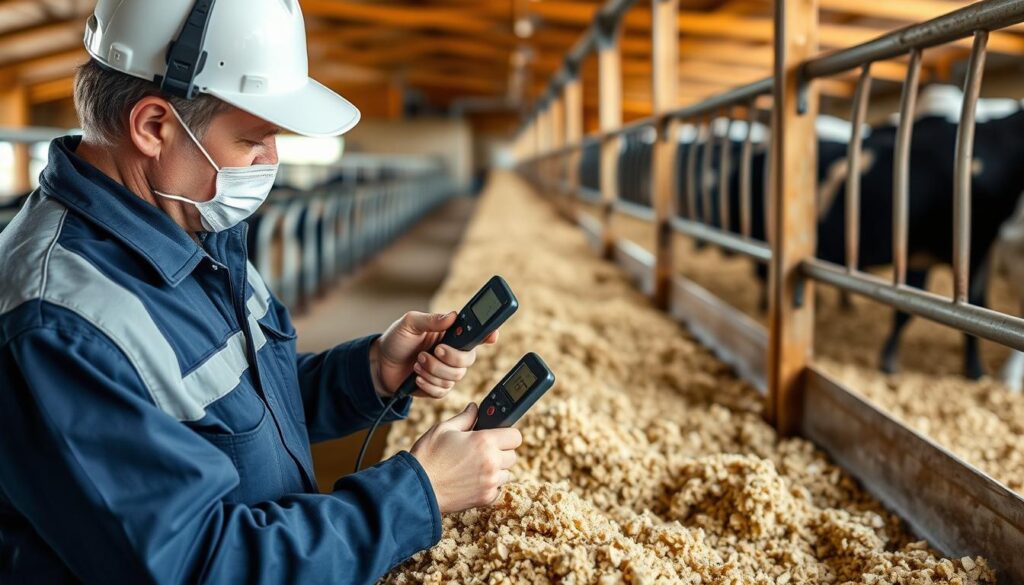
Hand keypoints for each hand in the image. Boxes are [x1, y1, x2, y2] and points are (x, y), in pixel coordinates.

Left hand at [371, 311, 498, 398]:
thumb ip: (431, 320)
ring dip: (433, 370)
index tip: (492, 336)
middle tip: (433, 351)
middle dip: (450, 358)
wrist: (380, 365)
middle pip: (469, 359)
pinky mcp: (439, 387)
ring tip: (417, 362)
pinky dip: (428, 384)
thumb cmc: (396, 340)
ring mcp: (447, 371)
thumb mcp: (409, 323)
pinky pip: (443, 391)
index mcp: (451, 333)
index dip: (489, 334)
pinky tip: (417, 377)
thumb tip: (452, 316)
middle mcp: (453, 352)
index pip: (476, 333)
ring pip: (455, 377)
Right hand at [410, 403, 521, 513]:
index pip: (515, 436)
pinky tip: (472, 480)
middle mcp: (492, 462)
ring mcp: (490, 482)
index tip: (498, 436)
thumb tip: (475, 408)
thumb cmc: (428, 456)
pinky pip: (497, 488)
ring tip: (473, 467)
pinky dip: (489, 485)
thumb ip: (465, 418)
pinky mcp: (486, 498)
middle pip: (512, 455)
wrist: (416, 487)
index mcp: (484, 441)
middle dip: (500, 452)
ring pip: (506, 473)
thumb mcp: (444, 429)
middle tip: (481, 451)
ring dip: (496, 469)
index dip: (507, 434)